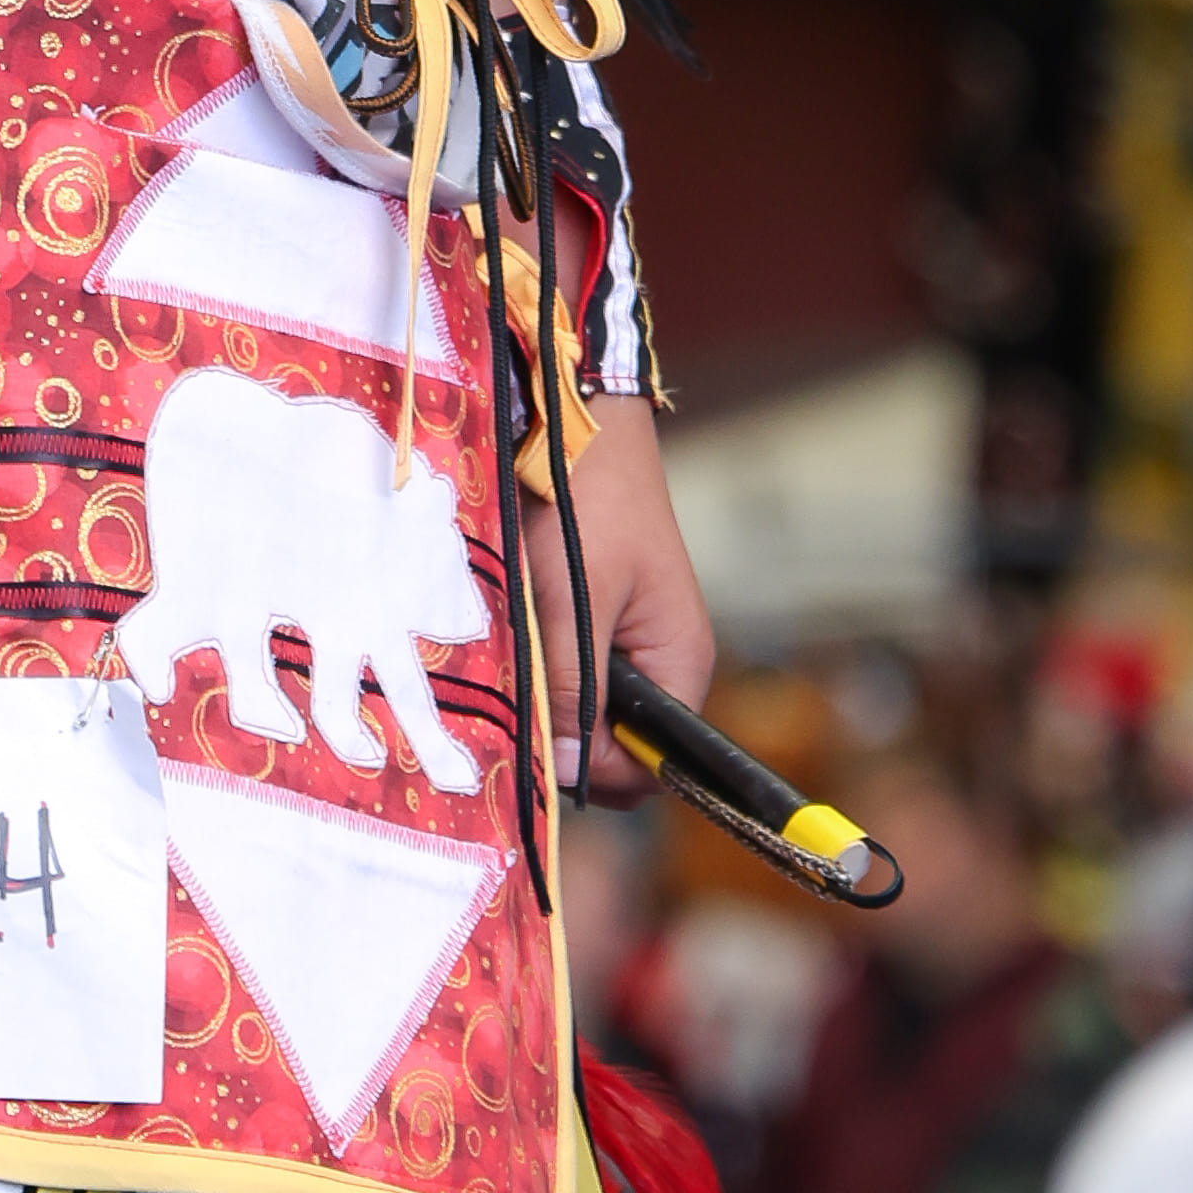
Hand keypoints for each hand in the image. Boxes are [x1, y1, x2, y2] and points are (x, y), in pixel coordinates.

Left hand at [528, 397, 711, 806]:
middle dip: (566, 732)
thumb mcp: (574, 602)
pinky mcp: (595, 612)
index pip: (650, 765)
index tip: (543, 749)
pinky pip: (569, 662)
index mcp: (680, 663)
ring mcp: (628, 635)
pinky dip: (540, 658)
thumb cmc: (584, 504)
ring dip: (547, 692)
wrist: (574, 419)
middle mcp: (661, 659)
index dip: (597, 770)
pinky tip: (512, 628)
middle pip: (614, 739)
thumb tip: (571, 773)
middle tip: (518, 696)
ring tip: (512, 652)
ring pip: (584, 701)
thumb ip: (574, 688)